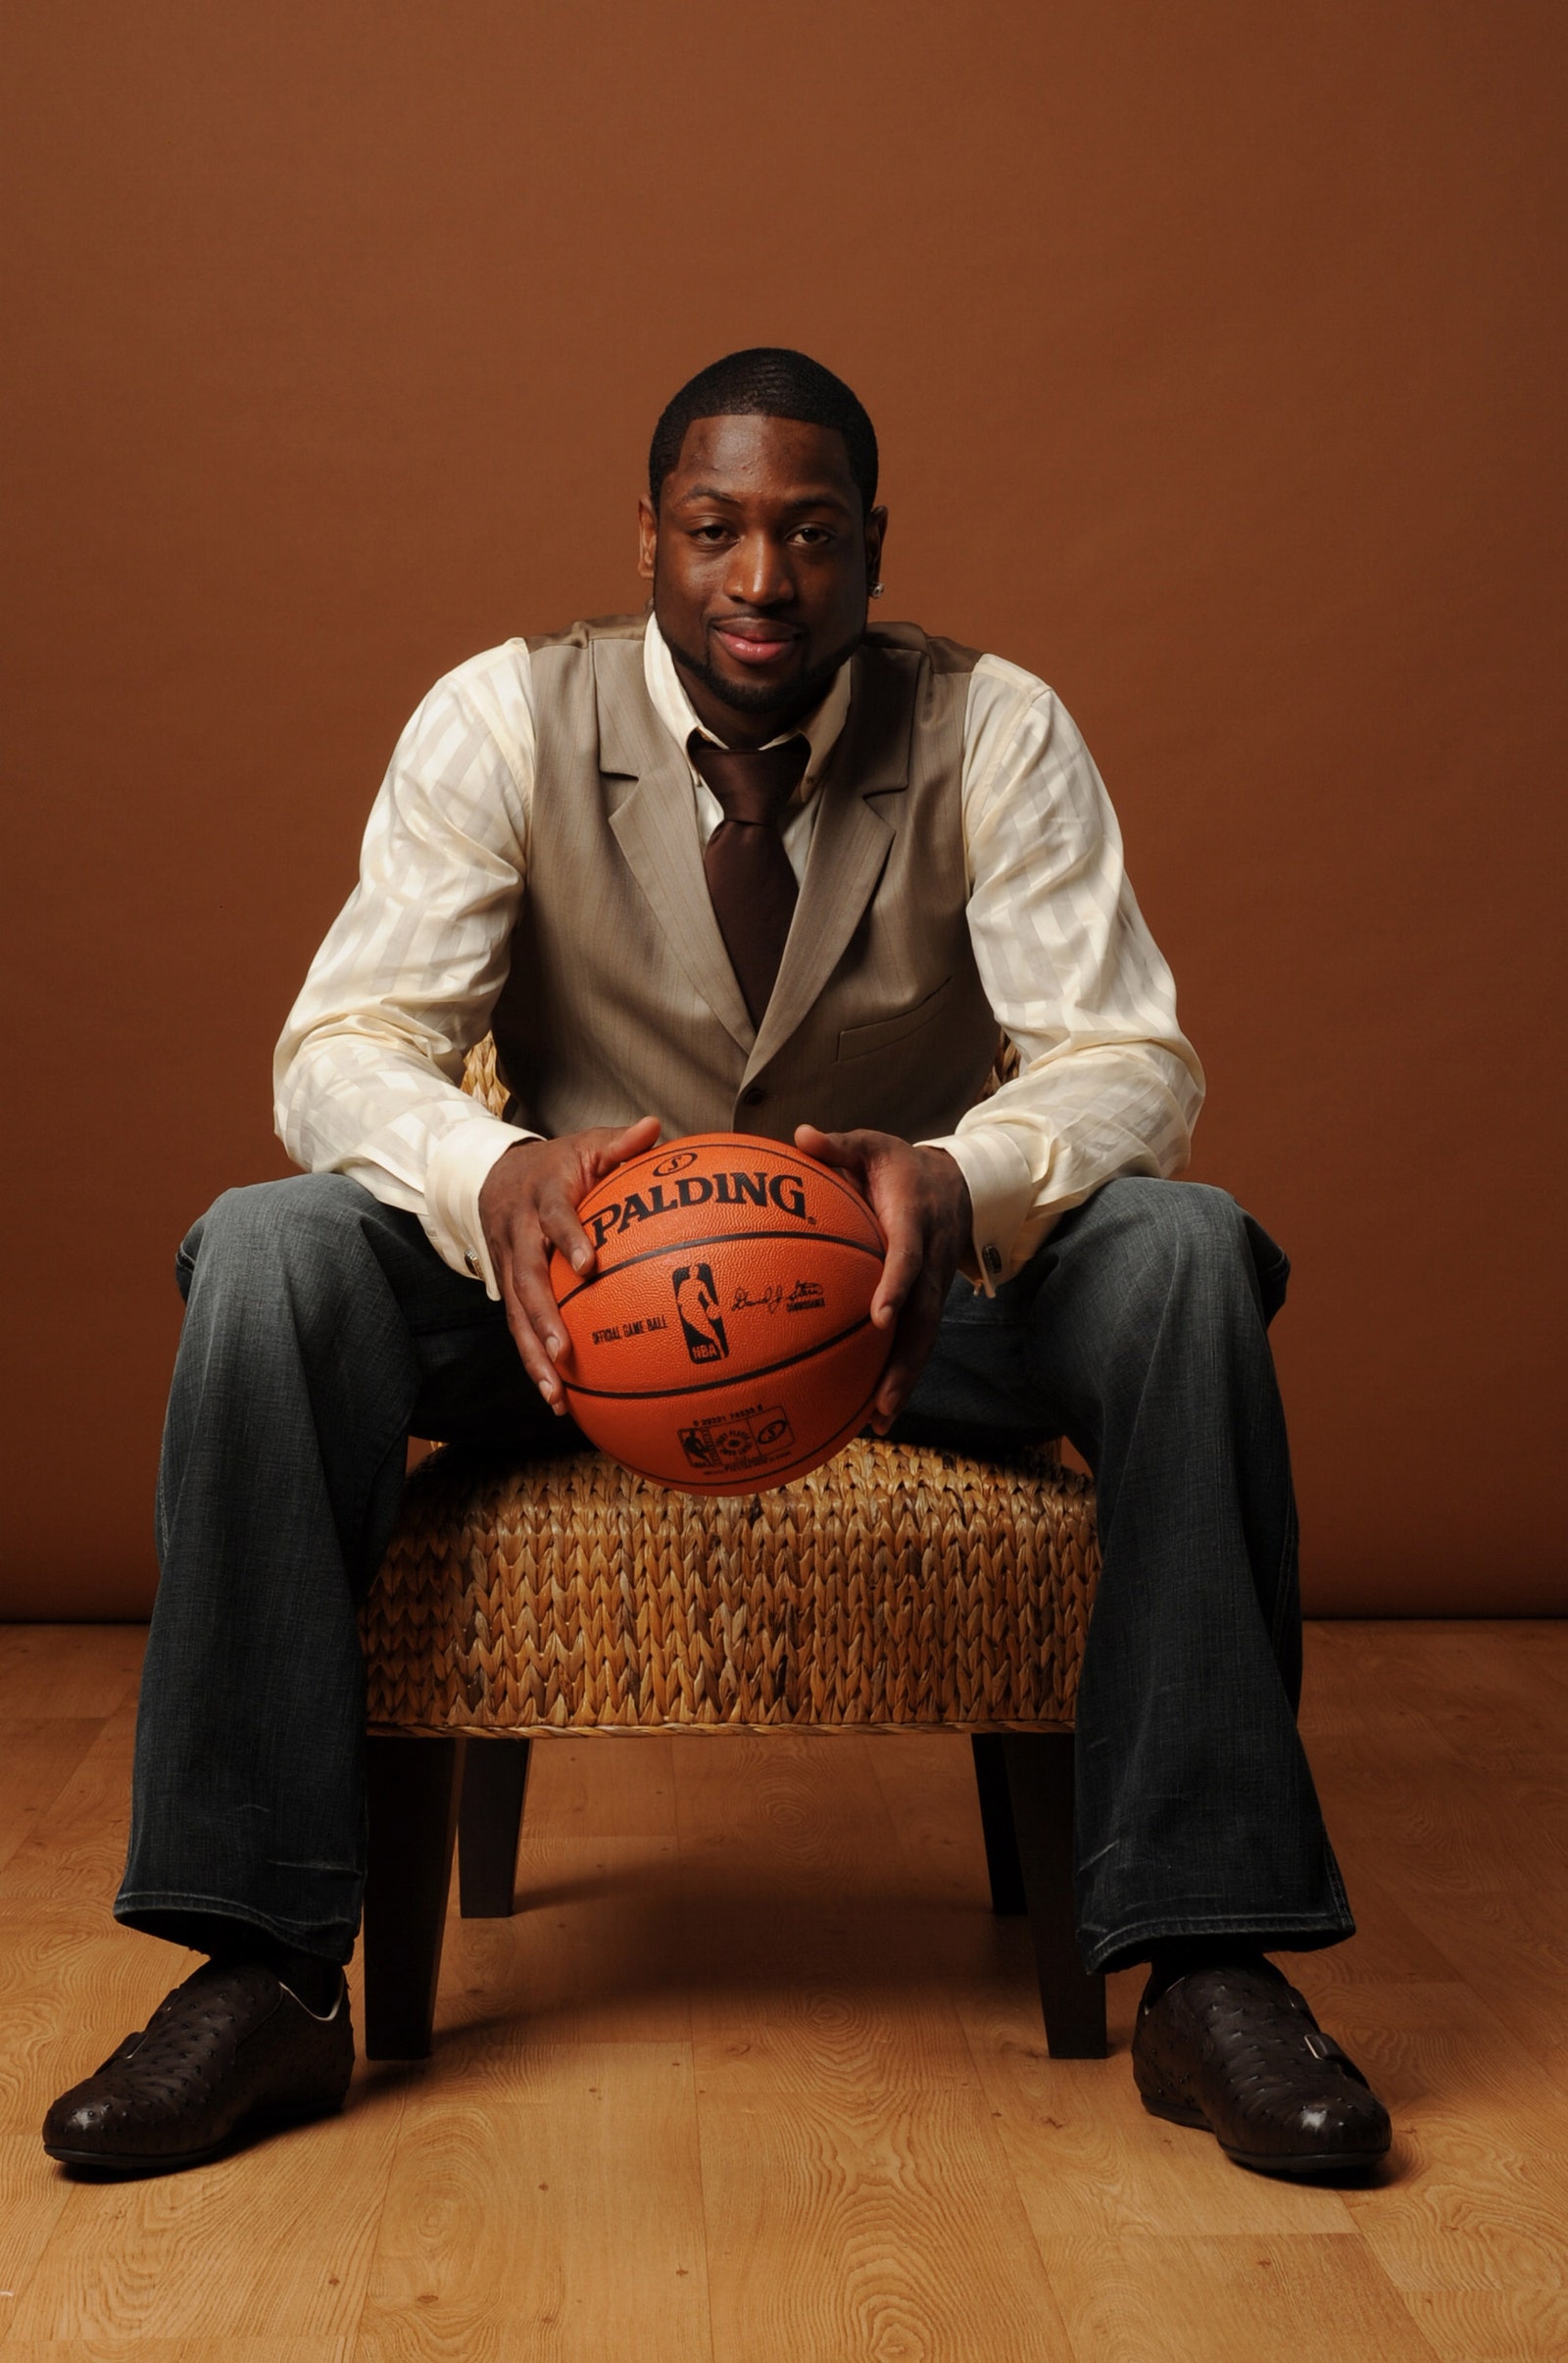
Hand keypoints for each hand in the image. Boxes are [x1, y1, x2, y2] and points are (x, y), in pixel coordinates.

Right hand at [478, 1118, 660, 1410]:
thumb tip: (654, 1129)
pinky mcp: (507, 1288)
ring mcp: (508, 1264)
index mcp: (542, 1197)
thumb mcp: (586, 1144)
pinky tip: (556, 1397)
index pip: (554, 1217)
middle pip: (526, 1278)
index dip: (568, 1238)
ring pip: (516, 1313)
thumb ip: (620, 1143)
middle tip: (563, 1352)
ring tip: (555, 1393)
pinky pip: (517, 1327)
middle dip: (542, 1318)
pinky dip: (532, 1362)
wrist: (493, 1174)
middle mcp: (519, 1234)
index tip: (589, 1264)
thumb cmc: (556, 1165)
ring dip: (533, 1354)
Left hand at [792, 1123, 972, 1433]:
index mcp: (916, 1224)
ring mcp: (935, 1288)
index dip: (897, 1287)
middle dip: (905, 1361)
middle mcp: (931, 1265)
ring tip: (878, 1422)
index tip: (879, 1316)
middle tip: (881, 1400)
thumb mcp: (874, 1145)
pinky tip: (873, 1412)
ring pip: (924, 1341)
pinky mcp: (930, 1303)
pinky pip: (917, 1342)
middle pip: (924, 1321)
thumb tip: (801, 1136)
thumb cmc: (901, 1166)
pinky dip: (900, 1375)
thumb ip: (840, 1146)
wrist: (958, 1183)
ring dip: (904, 1381)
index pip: (909, 1260)